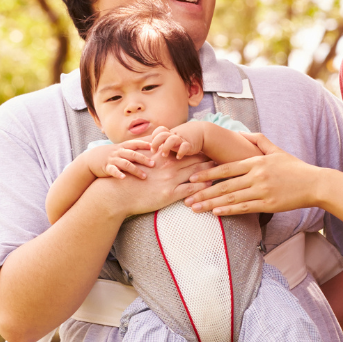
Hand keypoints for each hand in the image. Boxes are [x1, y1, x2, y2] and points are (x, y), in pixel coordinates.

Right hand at [87, 140, 154, 179]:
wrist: (91, 159)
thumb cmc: (110, 155)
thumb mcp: (120, 150)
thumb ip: (131, 150)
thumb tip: (147, 149)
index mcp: (122, 147)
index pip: (135, 143)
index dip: (144, 144)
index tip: (153, 147)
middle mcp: (118, 152)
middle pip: (132, 154)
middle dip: (143, 159)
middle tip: (153, 164)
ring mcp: (112, 160)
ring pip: (125, 163)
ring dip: (135, 170)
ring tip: (144, 176)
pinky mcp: (106, 167)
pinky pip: (113, 170)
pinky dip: (118, 174)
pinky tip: (123, 178)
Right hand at [98, 151, 213, 218]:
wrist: (117, 194)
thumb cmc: (127, 179)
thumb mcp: (139, 162)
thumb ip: (151, 156)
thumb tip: (159, 152)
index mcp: (162, 158)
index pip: (185, 151)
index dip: (199, 149)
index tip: (212, 147)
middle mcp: (168, 167)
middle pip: (195, 160)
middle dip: (210, 158)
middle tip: (225, 156)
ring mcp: (170, 180)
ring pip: (196, 173)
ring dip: (211, 171)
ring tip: (224, 170)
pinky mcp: (169, 194)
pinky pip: (190, 190)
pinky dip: (203, 187)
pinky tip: (212, 186)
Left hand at [148, 122, 203, 158]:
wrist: (202, 133)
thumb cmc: (185, 138)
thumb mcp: (174, 137)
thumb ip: (164, 141)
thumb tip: (151, 149)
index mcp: (170, 133)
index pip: (159, 131)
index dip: (154, 137)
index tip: (152, 146)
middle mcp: (174, 135)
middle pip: (162, 135)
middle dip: (156, 143)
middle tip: (154, 151)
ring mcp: (182, 140)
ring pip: (171, 139)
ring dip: (166, 147)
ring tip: (164, 155)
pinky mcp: (190, 145)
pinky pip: (185, 147)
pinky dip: (181, 152)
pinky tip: (179, 157)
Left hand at [185, 132, 320, 214]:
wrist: (314, 183)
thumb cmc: (295, 167)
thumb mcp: (276, 150)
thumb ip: (258, 140)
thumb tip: (240, 133)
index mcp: (256, 162)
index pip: (226, 168)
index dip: (207, 173)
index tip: (191, 177)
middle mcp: (257, 175)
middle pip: (224, 185)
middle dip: (203, 192)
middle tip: (186, 197)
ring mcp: (262, 190)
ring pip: (231, 198)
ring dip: (210, 203)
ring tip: (195, 208)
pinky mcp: (268, 204)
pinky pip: (244, 208)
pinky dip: (228, 210)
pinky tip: (215, 212)